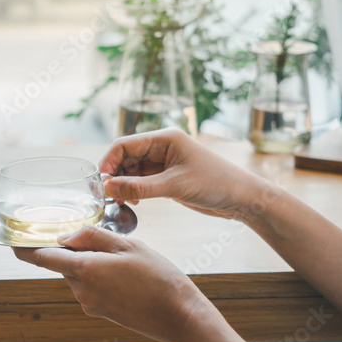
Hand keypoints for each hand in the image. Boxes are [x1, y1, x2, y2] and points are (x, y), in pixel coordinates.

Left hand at [13, 226, 223, 341]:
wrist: (179, 317)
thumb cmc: (159, 277)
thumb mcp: (128, 245)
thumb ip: (92, 238)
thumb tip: (63, 237)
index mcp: (85, 270)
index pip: (41, 258)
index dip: (24, 248)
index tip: (11, 240)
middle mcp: (81, 291)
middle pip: (63, 263)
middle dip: (74, 249)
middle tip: (103, 240)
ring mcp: (89, 304)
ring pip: (78, 275)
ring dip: (91, 263)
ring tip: (125, 260)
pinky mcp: (99, 312)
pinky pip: (90, 287)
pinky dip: (100, 276)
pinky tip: (127, 276)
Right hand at [100, 128, 275, 220]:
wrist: (242, 198)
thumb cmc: (215, 183)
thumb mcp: (175, 186)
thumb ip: (140, 187)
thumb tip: (109, 188)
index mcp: (164, 139)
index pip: (124, 145)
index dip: (108, 162)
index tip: (99, 182)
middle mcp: (162, 147)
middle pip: (125, 158)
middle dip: (114, 176)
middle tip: (106, 197)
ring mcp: (164, 163)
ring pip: (131, 172)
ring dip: (122, 186)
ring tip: (119, 202)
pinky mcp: (167, 178)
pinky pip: (141, 182)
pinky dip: (133, 192)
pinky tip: (133, 203)